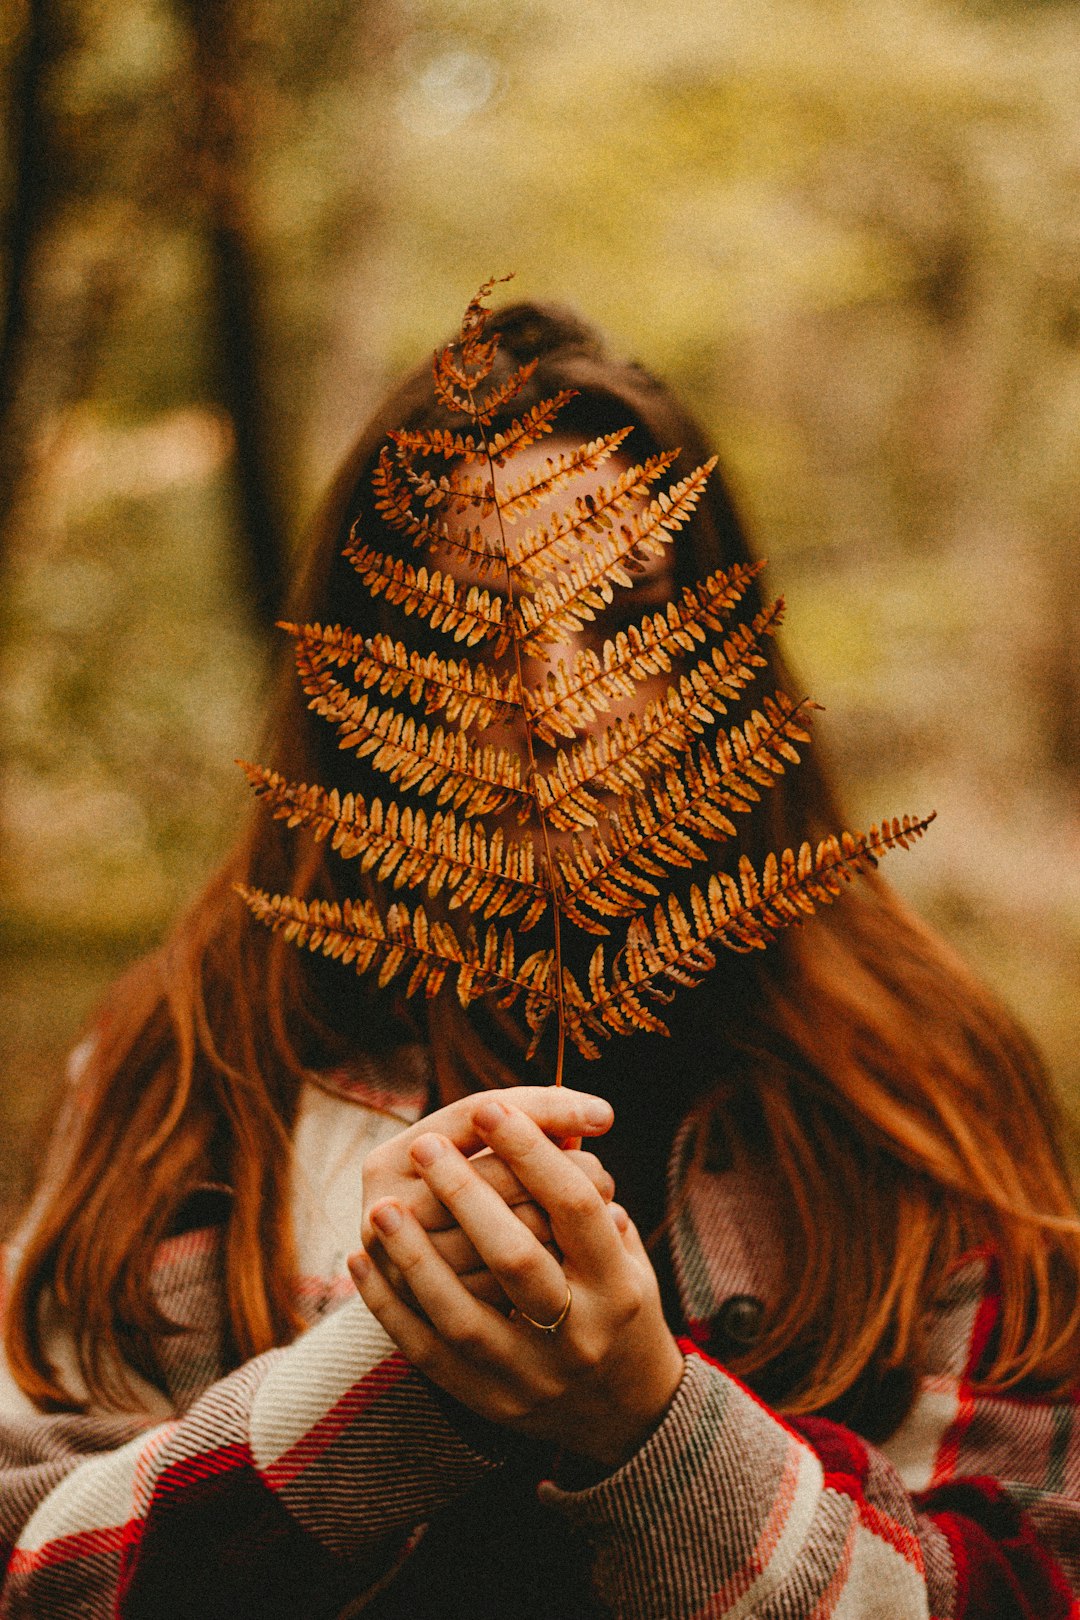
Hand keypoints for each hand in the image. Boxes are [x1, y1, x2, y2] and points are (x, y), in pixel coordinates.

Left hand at [350, 1095, 684, 1469]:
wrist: (626, 1416)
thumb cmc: (619, 1306)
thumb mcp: (626, 1254)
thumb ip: (587, 1196)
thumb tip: (541, 1128)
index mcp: (619, 1286)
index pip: (575, 1207)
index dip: (533, 1153)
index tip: (493, 1107)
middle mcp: (579, 1334)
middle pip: (518, 1257)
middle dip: (469, 1195)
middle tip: (427, 1144)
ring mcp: (530, 1376)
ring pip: (463, 1314)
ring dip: (416, 1256)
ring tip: (380, 1207)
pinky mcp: (487, 1403)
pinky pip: (426, 1353)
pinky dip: (389, 1306)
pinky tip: (360, 1260)